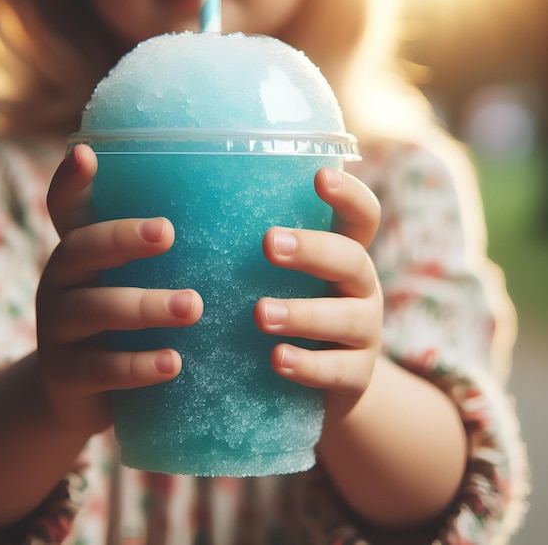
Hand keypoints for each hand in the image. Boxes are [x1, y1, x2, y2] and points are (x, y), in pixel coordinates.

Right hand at [36, 144, 202, 433]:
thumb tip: (228, 213)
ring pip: (95, 309)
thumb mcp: (126, 284)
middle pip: (80, 250)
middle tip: (169, 232)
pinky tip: (174, 362)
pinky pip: (101, 368)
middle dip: (122, 238)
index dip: (69, 182)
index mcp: (78, 254)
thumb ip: (155, 256)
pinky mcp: (65, 375)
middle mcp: (58, 283)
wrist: (80, 393)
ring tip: (194, 307)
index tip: (86, 154)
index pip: (64, 209)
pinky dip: (139, 365)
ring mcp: (56, 330)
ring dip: (145, 306)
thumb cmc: (121, 325)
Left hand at [254, 166, 381, 399]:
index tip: (320, 176)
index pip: (362, 218)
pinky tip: (277, 360)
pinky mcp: (358, 376)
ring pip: (348, 318)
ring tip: (260, 314)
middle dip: (314, 250)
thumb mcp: (283, 280)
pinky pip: (340, 371)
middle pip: (353, 260)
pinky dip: (308, 365)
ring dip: (304, 313)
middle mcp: (362, 289)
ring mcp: (365, 333)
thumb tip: (191, 211)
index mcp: (344, 257)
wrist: (320, 381)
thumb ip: (264, 254)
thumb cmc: (292, 315)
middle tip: (270, 243)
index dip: (350, 196)